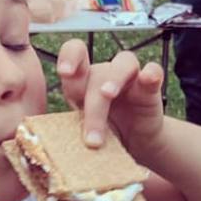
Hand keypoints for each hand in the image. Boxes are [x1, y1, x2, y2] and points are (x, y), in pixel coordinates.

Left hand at [57, 40, 165, 155]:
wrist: (134, 145)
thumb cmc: (103, 136)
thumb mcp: (84, 133)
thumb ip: (70, 130)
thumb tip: (47, 144)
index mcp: (82, 83)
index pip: (74, 54)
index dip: (69, 57)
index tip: (64, 72)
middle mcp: (105, 74)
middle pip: (98, 73)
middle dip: (92, 103)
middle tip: (91, 136)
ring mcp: (129, 78)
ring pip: (124, 63)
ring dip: (115, 78)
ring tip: (108, 95)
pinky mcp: (150, 88)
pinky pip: (154, 71)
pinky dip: (151, 73)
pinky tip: (148, 79)